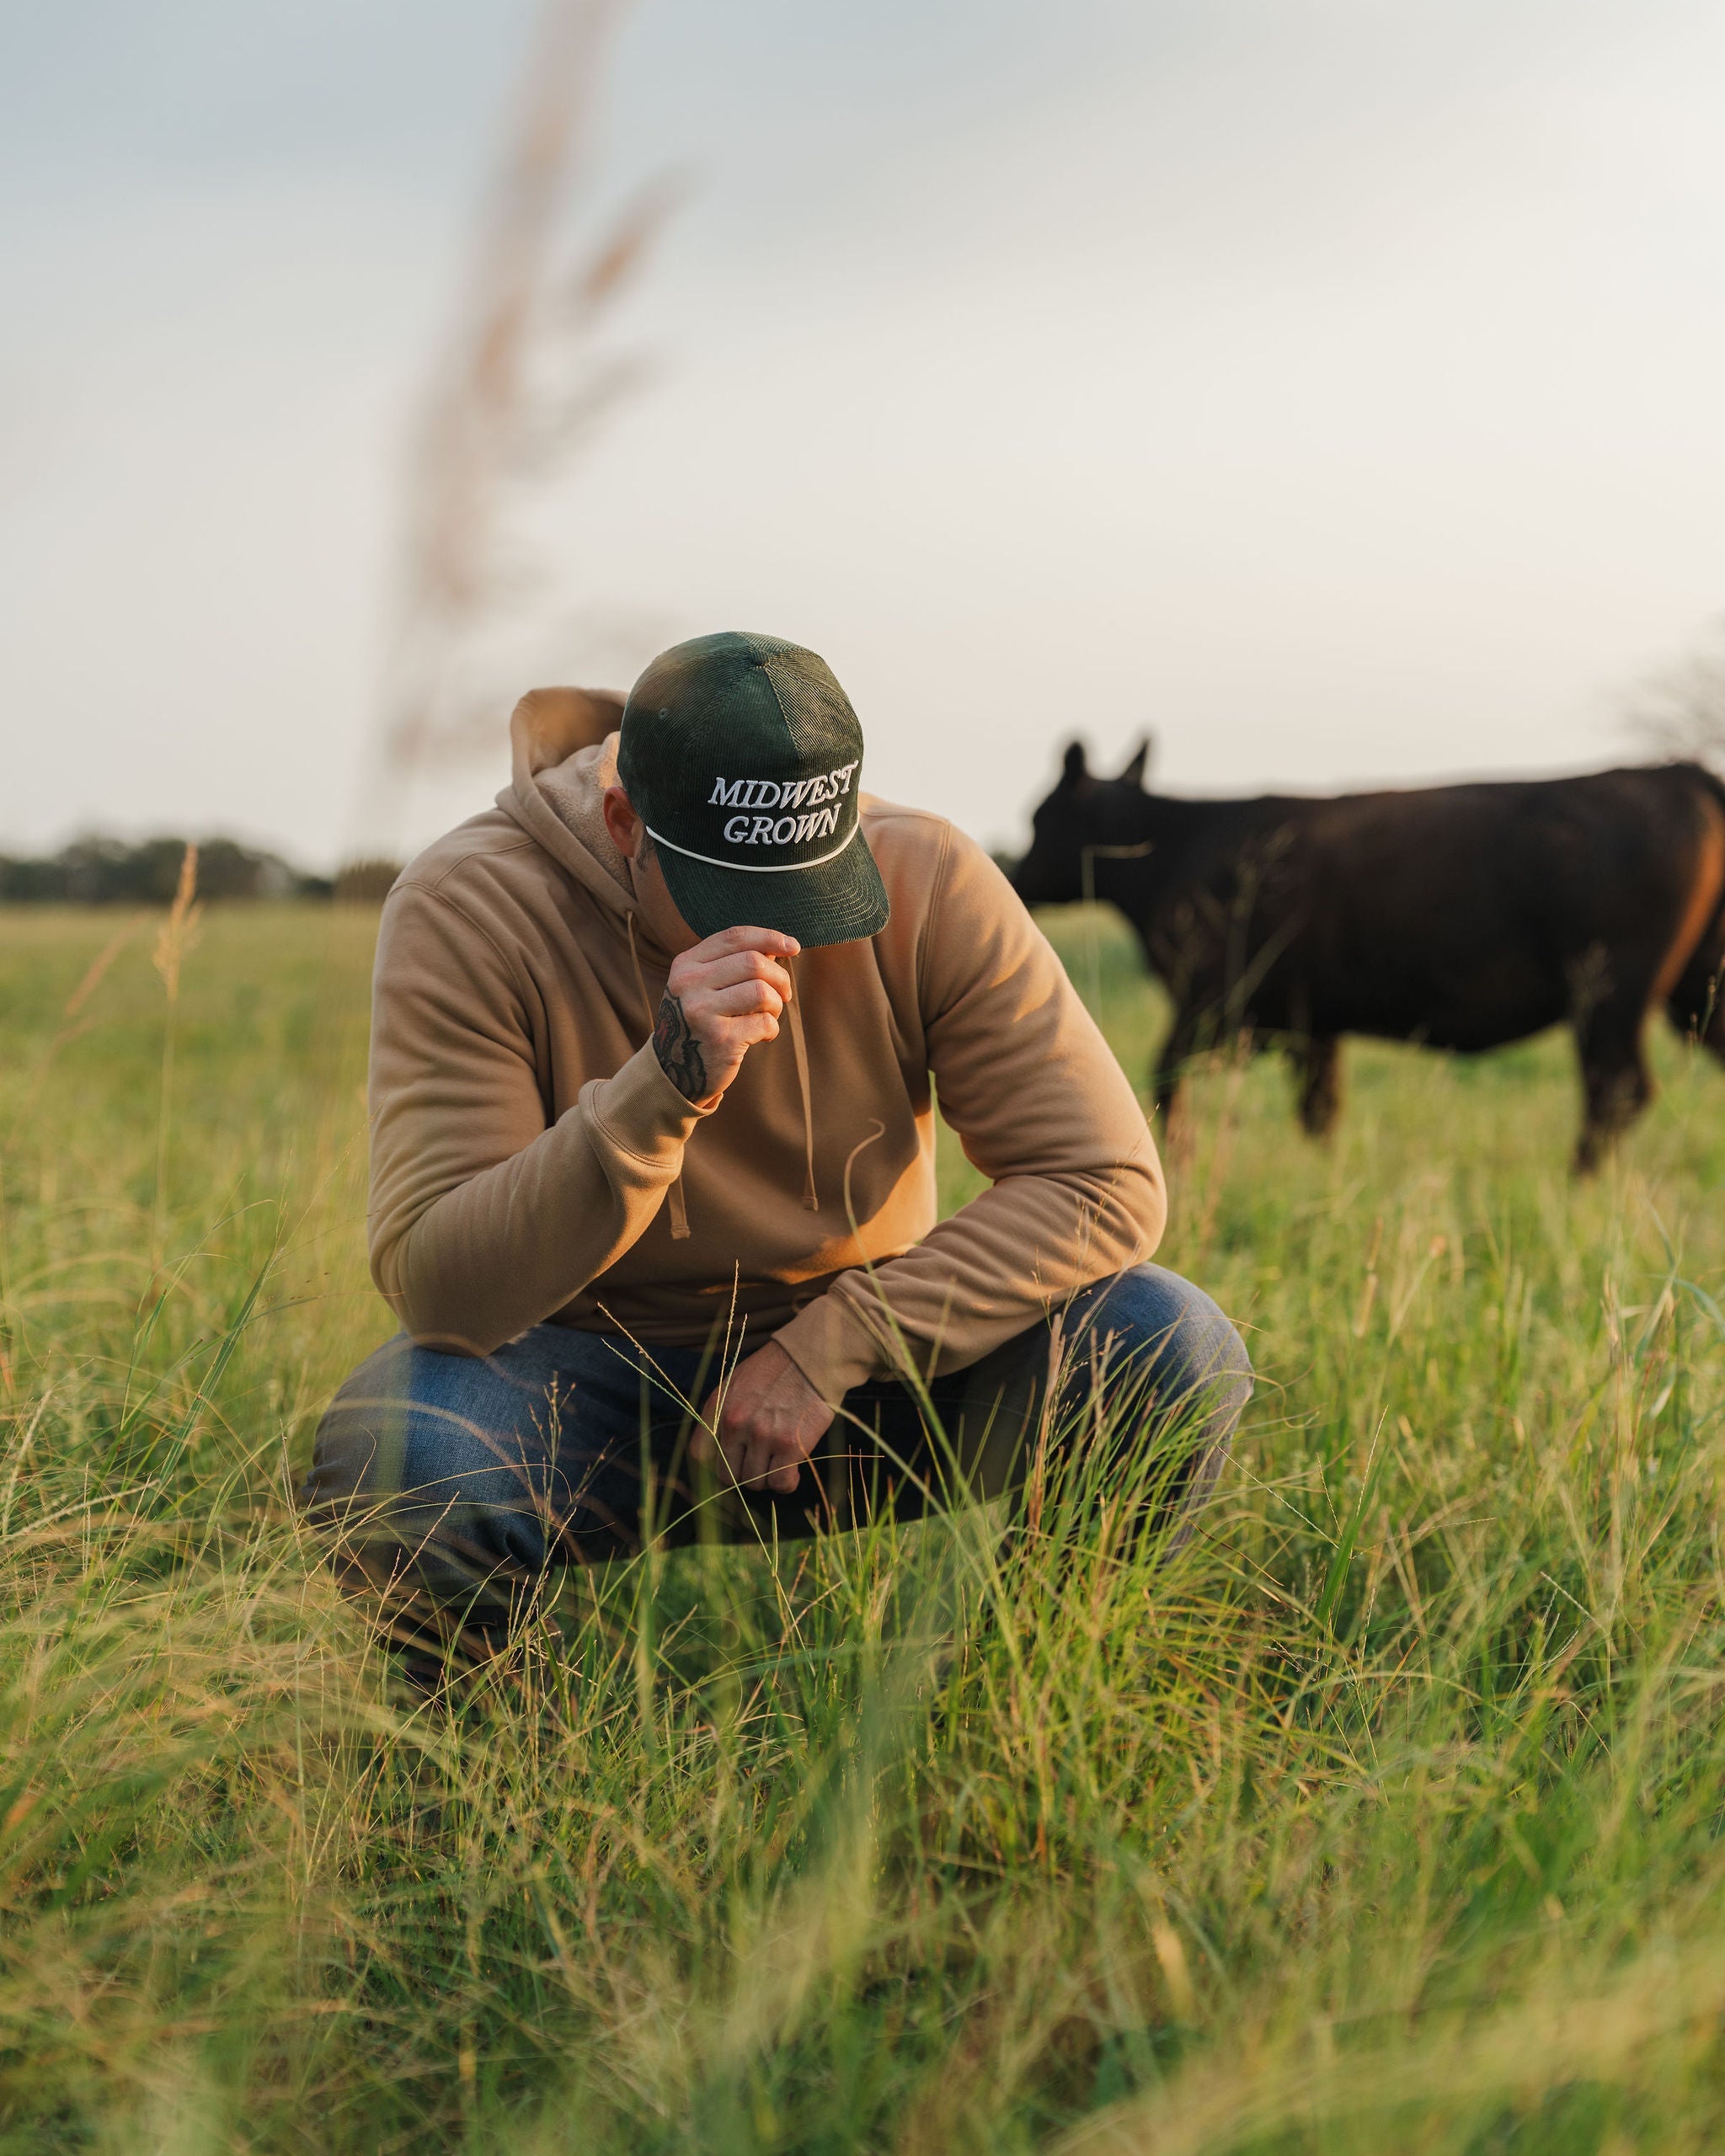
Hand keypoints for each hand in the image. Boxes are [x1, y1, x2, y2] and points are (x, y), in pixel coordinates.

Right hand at [652, 926, 799, 1103]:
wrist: (676, 1071)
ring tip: (769, 1015)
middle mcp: (689, 984)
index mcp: (685, 964)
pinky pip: (765, 1023)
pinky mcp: (719, 1039)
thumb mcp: (705, 986)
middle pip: (753, 962)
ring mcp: (702, 1012)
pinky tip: (762, 1036)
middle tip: (784, 994)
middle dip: (779, 977)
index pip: (734, 937)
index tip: (793, 946)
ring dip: (777, 1004)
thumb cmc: (701, 1021)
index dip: (769, 937)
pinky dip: (772, 1029)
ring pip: (762, 991)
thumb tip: (780, 946)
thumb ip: (736, 963)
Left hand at [693, 1339, 833, 1494]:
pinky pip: (780, 1484)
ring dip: (768, 1476)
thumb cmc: (777, 1370)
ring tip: (780, 1457)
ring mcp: (761, 1435)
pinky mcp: (789, 1445)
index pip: (699, 1454)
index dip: (715, 1465)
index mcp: (717, 1407)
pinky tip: (793, 1469)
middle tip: (762, 1460)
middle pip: (728, 1476)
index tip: (732, 1463)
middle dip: (744, 1473)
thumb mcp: (736, 1384)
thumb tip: (718, 1453)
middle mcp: (734, 1423)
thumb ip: (722, 1415)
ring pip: (755, 1482)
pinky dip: (787, 1483)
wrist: (813, 1358)